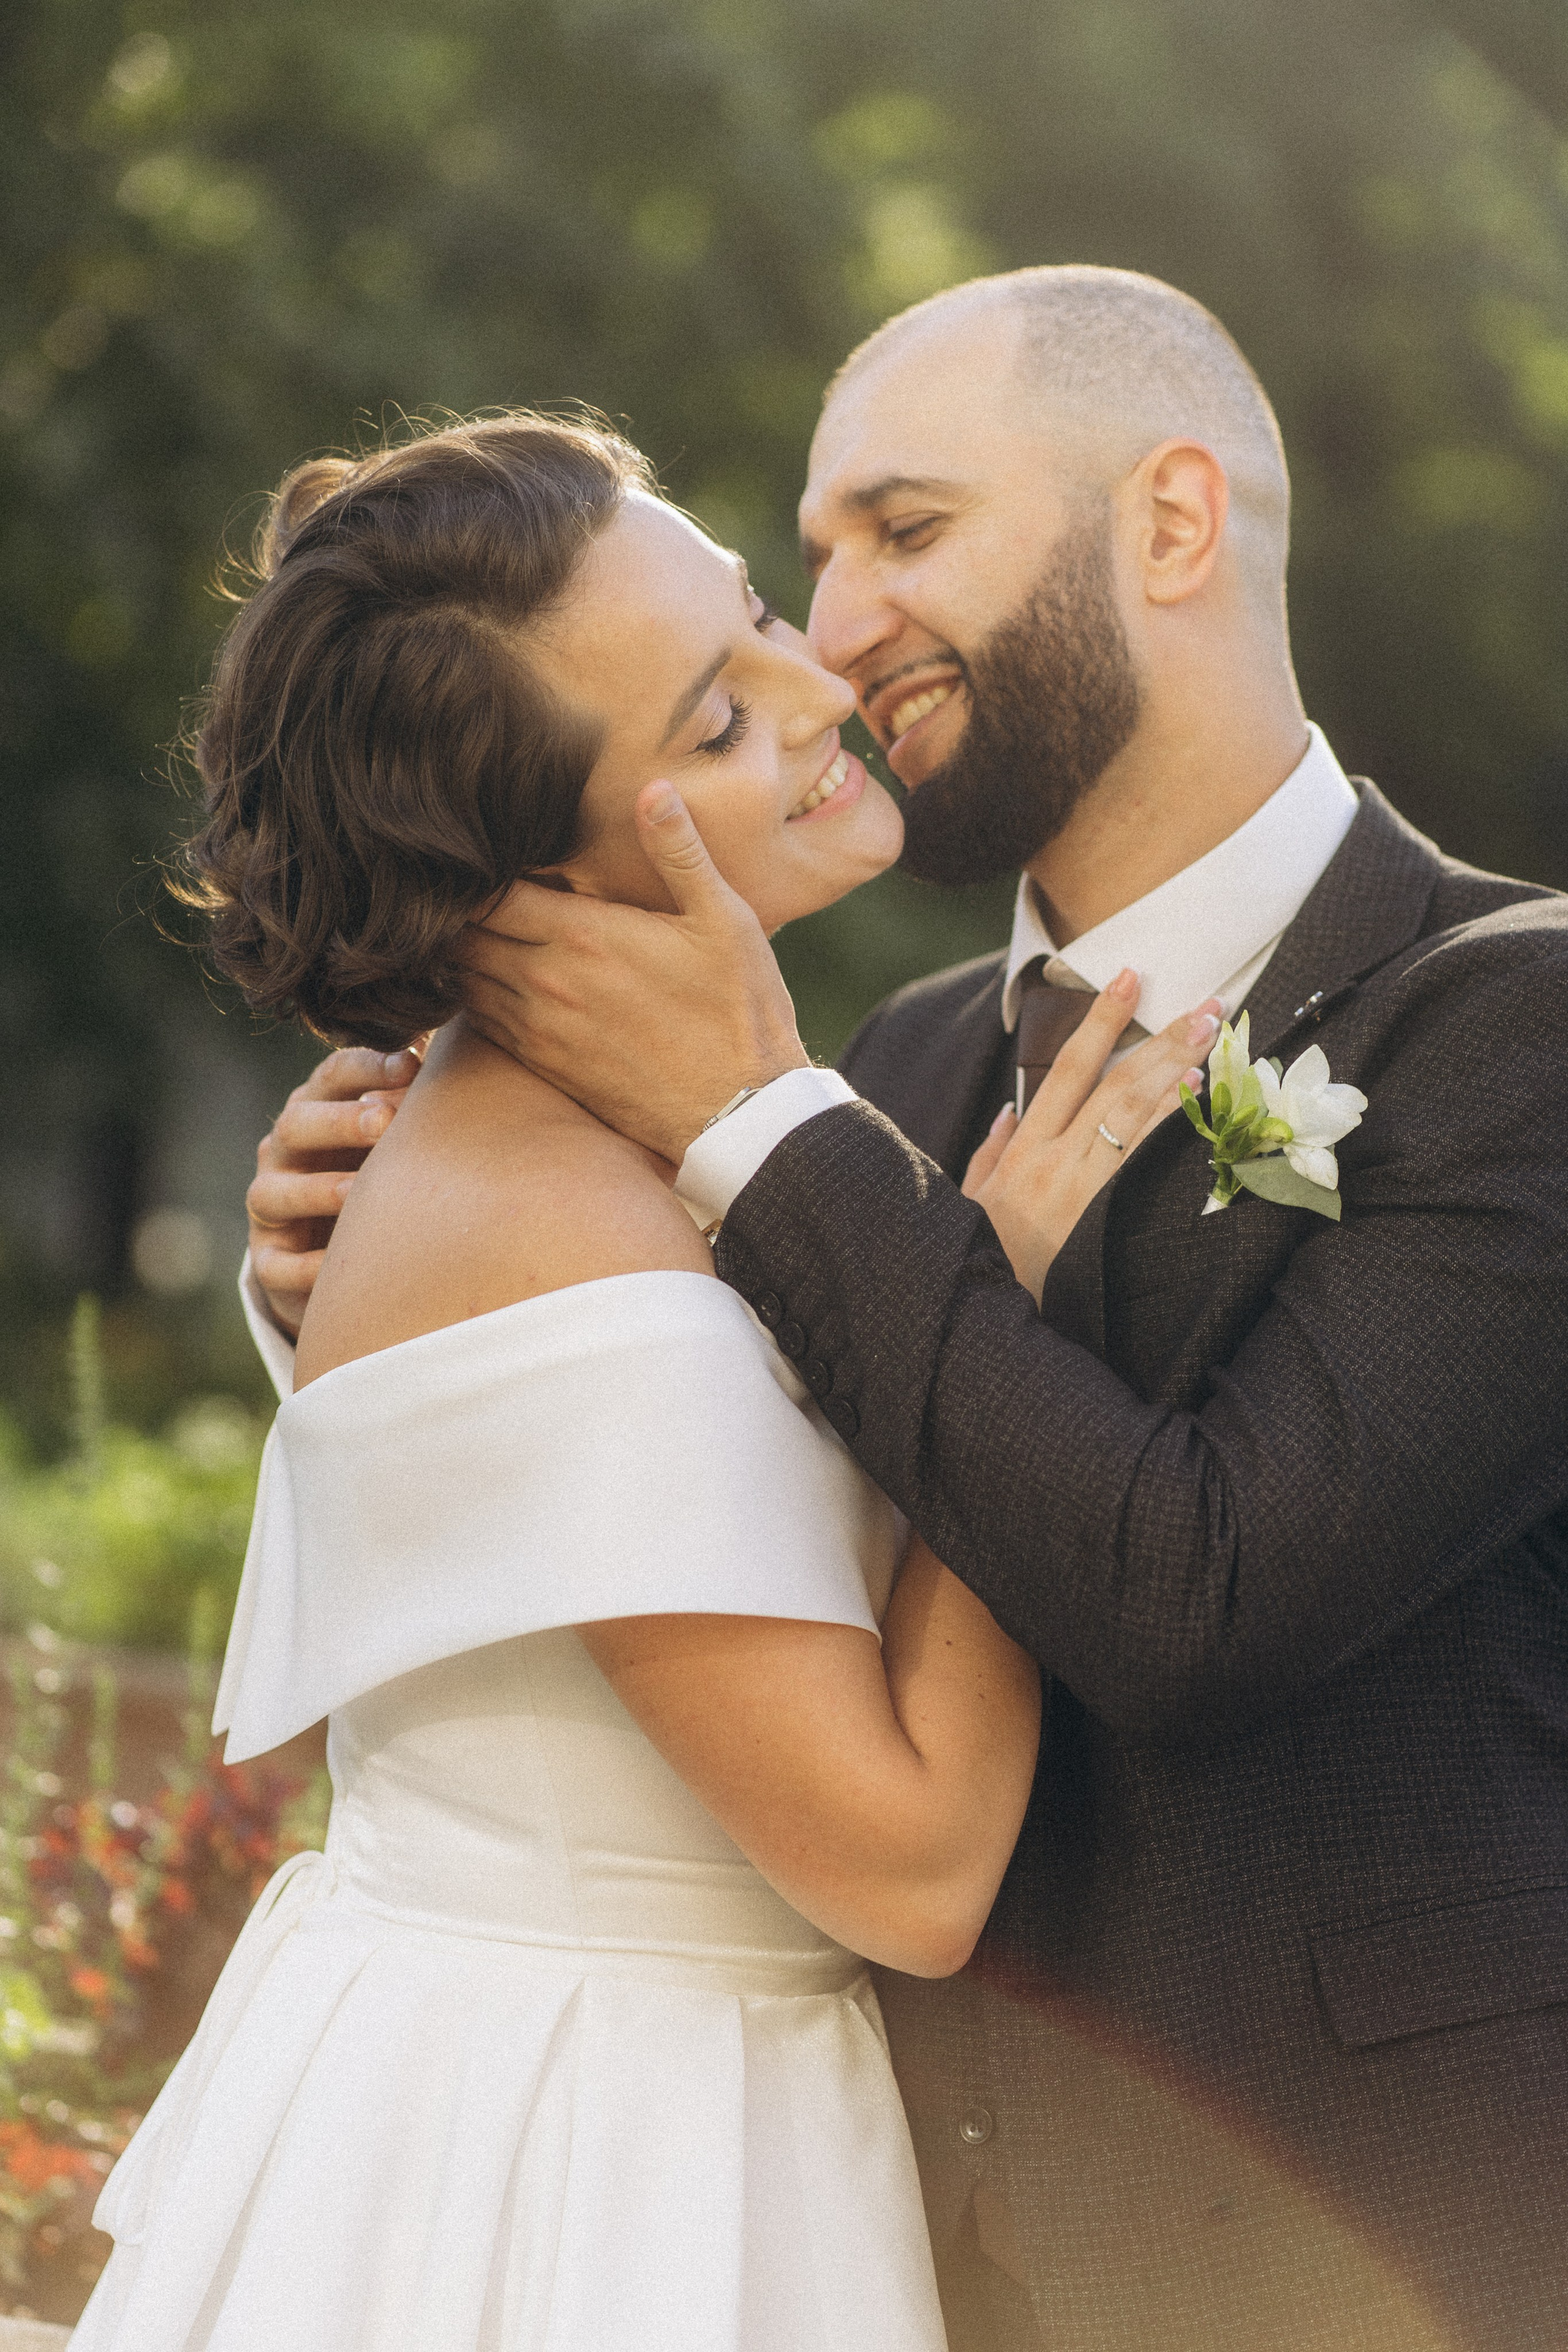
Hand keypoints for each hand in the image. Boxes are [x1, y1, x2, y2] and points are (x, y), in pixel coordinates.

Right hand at [246, 1045, 419, 1334]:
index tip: (411, 1065)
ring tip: (358, 1192)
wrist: (331, 1251)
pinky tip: (337, 1264)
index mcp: (317, 1108)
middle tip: (384, 1121)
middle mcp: (283, 1151)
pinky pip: (277, 1265)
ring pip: (274, 1193)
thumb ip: (418, 1094)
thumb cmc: (377, 1172)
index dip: (367, 1067)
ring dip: (317, 1189)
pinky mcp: (268, 1262)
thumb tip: (460, 1045)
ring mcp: (271, 1206)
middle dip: (339, 1121)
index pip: (333, 1076)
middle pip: (297, 1125)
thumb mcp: (395, 1133)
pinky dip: (305, 1266)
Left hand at [458, 783, 808, 1163]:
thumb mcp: (724, 922)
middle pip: (464, 934)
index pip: (491, 892)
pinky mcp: (544, 1065)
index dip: (477, 870)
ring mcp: (540, 1029)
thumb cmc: (739, 1013)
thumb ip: (680, 853)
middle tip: (465, 886)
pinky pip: (481, 1023)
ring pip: (464, 980)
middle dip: (458, 908)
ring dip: (460, 953)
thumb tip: (654, 789)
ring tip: (472, 927)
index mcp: (585, 935)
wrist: (740, 1114)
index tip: (482, 852)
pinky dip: (473, 997)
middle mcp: (548, 981)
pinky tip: (489, 979)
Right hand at [962, 973, 1222, 1302]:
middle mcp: (1051, 1161)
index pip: (1066, 1070)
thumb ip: (989, 1156)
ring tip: (1212, 1035)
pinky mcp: (1100, 1218)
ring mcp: (1078, 1189)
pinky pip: (1142, 1159)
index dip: (1100, 1020)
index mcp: (1022, 1152)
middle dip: (1159, 1036)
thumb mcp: (972, 1206)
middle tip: (1208, 1003)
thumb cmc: (987, 1263)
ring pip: (1131, 1114)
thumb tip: (1007, 1111)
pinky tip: (1195, 1094)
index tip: (1129, 978)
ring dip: (1174, 1070)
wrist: (991, 1323)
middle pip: (1112, 1082)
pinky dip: (1168, 1122)